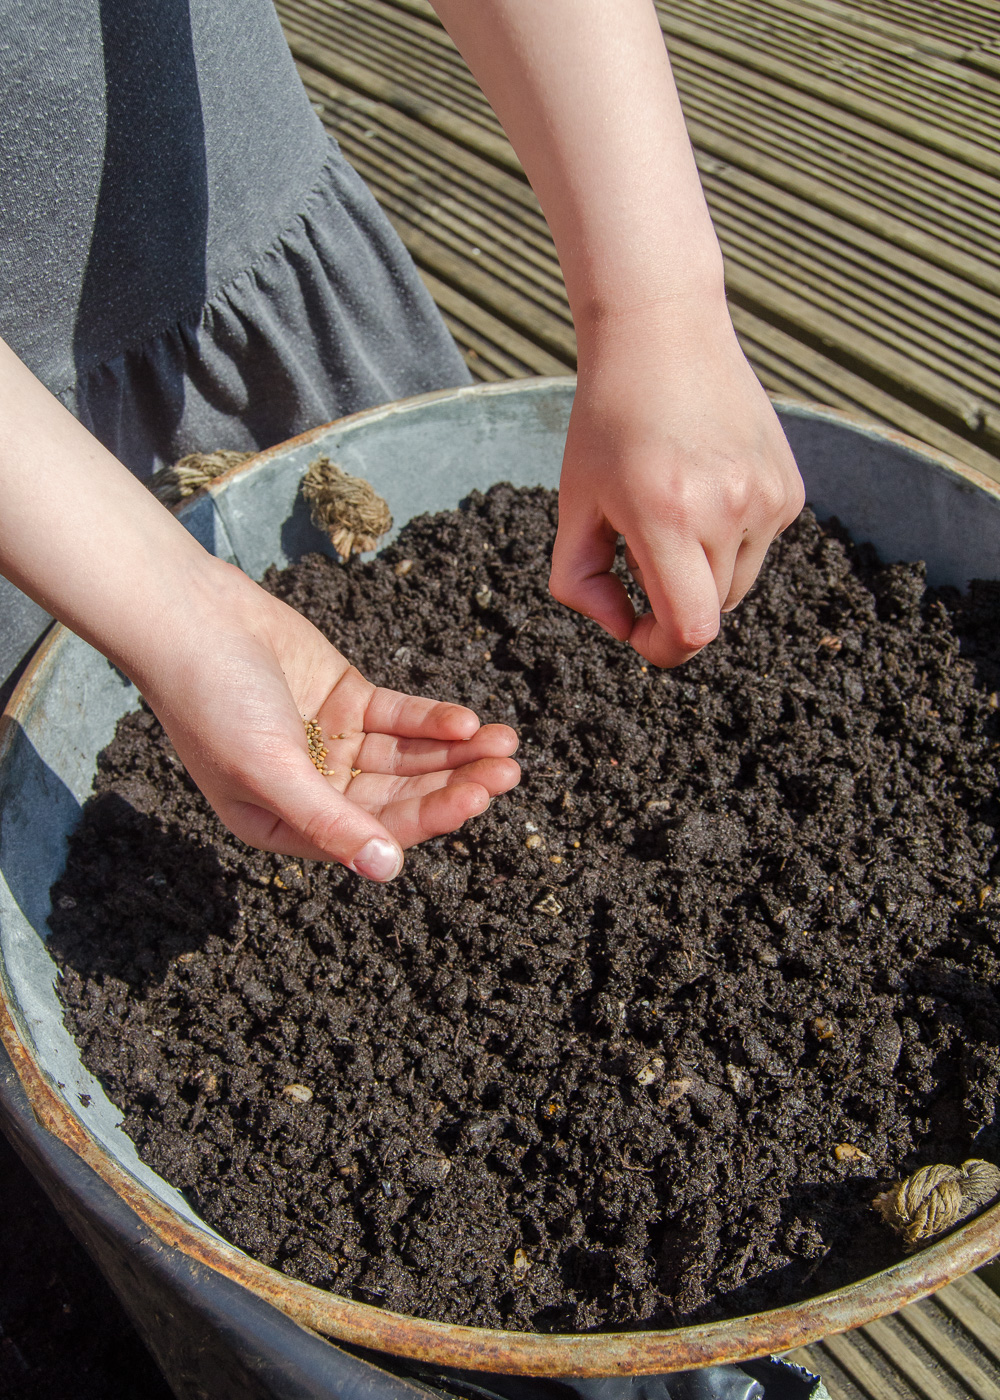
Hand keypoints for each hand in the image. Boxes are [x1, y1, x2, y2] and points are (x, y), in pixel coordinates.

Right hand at [136, 560, 519, 879]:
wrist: (189, 618)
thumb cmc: (211, 701)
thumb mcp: (267, 768)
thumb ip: (326, 820)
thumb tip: (384, 871)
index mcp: (285, 825)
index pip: (373, 833)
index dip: (428, 818)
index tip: (476, 800)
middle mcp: (315, 791)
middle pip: (400, 798)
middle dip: (456, 785)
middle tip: (508, 772)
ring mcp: (334, 744)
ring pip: (409, 759)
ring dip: (457, 754)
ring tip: (506, 744)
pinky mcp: (347, 701)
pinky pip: (401, 719)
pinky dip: (433, 720)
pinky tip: (468, 720)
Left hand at [550, 308, 804, 666]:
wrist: (664, 334)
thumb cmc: (607, 422)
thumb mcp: (574, 504)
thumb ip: (581, 581)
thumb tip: (622, 627)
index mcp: (667, 515)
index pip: (690, 630)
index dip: (661, 648)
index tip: (637, 628)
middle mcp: (729, 508)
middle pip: (711, 612)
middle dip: (673, 603)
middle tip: (640, 553)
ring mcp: (767, 498)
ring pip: (738, 583)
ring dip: (703, 572)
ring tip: (671, 511)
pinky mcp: (790, 488)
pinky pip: (760, 546)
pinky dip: (730, 539)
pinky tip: (704, 487)